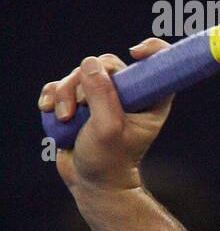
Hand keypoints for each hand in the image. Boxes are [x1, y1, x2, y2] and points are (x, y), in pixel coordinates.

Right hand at [38, 39, 173, 194]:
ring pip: (80, 74)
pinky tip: (49, 111)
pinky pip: (63, 85)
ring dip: (64, 94)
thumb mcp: (108, 128)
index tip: (135, 52)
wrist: (91, 181)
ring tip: (63, 119)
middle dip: (82, 83)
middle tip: (74, 110)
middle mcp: (129, 93)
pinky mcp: (81, 101)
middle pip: (105, 65)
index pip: (159, 64)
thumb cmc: (109, 160)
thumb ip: (102, 96)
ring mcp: (104, 96)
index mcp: (150, 99)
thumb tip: (91, 64)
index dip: (152, 49)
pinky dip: (53, 96)